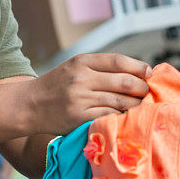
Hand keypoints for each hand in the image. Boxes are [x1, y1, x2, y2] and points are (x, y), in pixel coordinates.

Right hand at [31, 53, 151, 134]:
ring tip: (140, 105)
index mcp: (82, 61)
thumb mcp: (76, 67)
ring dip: (135, 105)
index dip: (139, 67)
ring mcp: (80, 99)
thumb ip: (102, 67)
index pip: (119, 61)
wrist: (30, 104)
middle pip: (124, 82)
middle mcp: (81, 78)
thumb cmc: (59, 85)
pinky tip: (124, 116)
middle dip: (141, 88)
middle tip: (146, 92)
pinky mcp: (79, 118)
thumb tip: (139, 71)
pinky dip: (120, 116)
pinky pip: (109, 116)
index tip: (149, 73)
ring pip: (120, 101)